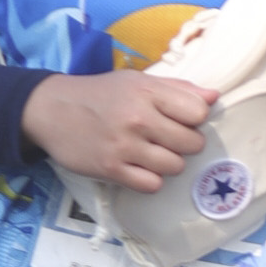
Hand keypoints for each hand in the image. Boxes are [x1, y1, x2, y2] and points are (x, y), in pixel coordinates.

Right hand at [19, 63, 212, 193]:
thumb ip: (177, 88)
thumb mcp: (137, 81)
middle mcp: (138, 118)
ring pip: (175, 166)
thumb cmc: (100, 94)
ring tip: (152, 153)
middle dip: (185, 143)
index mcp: (147, 91)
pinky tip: (139, 167)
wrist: (51, 110)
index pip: (198, 112)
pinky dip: (150, 179)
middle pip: (192, 143)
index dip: (194, 118)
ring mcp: (124, 146)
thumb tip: (214, 97)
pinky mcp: (111, 170)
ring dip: (169, 163)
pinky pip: (152, 185)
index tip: (180, 119)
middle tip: (167, 138)